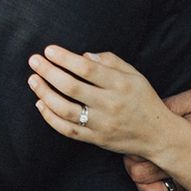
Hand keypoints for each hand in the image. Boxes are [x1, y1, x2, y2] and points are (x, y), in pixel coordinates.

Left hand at [26, 46, 177, 158]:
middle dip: (49, 72)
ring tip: (33, 80)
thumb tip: (84, 55)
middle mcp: (110, 104)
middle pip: (72, 87)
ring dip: (45, 94)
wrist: (157, 135)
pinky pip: (68, 130)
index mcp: (120, 84)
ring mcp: (102, 124)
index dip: (65, 58)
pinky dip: (51, 118)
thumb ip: (110, 61)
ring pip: (66, 110)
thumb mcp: (134, 74)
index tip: (49, 50)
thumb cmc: (143, 99)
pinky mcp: (96, 139)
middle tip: (34, 61)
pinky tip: (40, 104)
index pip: (87, 68)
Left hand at [124, 92, 190, 190]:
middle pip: (140, 173)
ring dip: (141, 184)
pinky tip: (156, 185)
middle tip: (134, 155)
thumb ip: (170, 105)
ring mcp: (187, 182)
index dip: (131, 144)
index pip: (142, 147)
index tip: (132, 137)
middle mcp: (182, 164)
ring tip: (143, 171)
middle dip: (131, 164)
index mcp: (180, 139)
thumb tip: (146, 112)